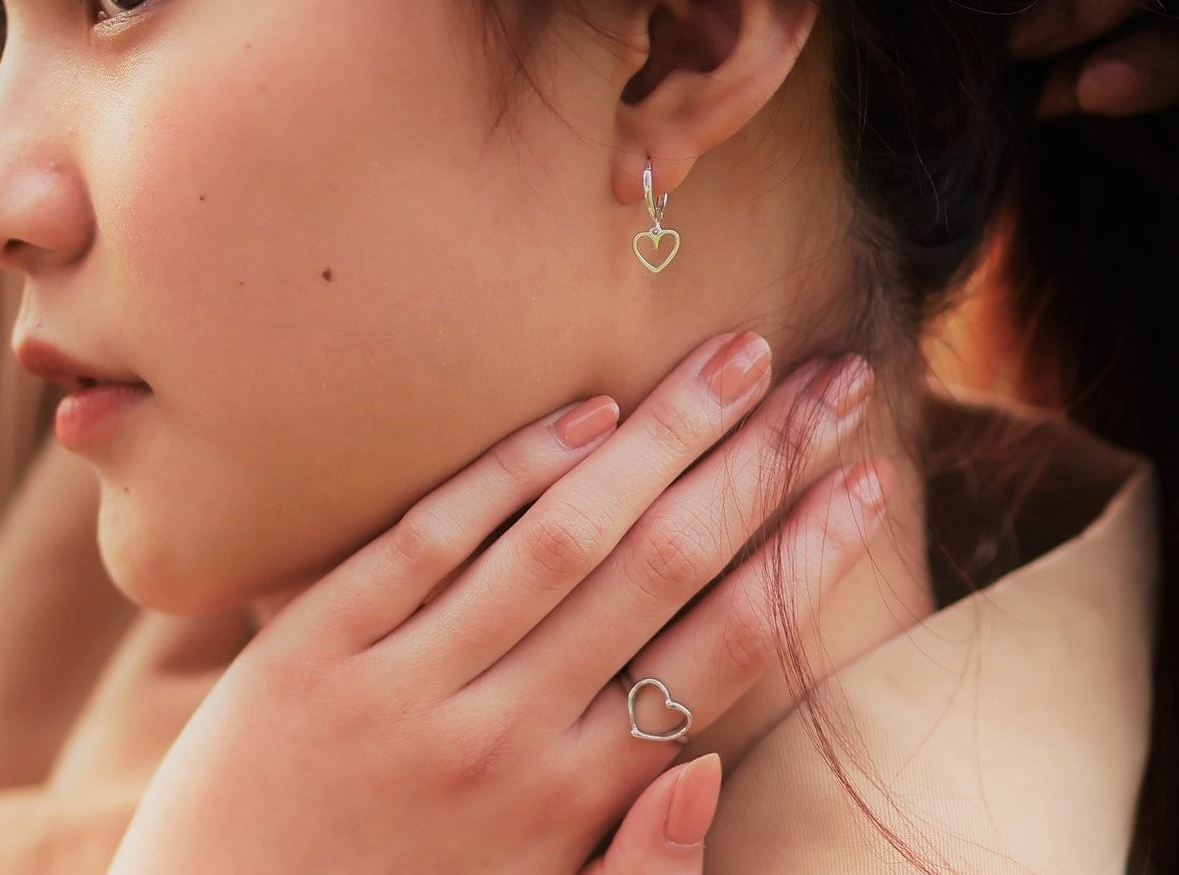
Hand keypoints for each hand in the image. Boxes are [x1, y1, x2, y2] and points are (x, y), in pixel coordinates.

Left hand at [108, 332, 888, 874]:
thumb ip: (630, 873)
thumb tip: (704, 776)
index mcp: (568, 806)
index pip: (721, 651)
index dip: (804, 554)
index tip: (868, 475)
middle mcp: (500, 738)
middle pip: (661, 569)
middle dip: (761, 464)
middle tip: (835, 378)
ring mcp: (401, 685)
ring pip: (561, 537)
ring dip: (663, 437)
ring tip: (738, 354)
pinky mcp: (310, 651)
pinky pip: (428, 539)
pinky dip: (510, 468)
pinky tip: (585, 409)